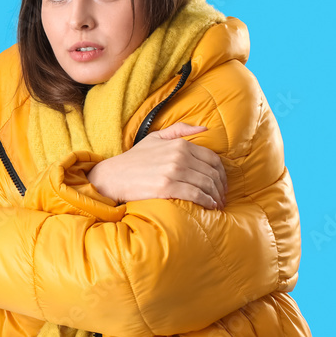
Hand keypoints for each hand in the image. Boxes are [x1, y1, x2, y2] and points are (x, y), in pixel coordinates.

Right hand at [86, 122, 227, 209]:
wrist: (113, 176)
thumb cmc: (134, 159)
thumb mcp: (155, 137)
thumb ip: (180, 130)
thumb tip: (205, 129)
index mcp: (180, 144)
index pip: (212, 159)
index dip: (222, 174)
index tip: (222, 185)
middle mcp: (179, 156)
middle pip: (212, 173)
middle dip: (221, 188)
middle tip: (222, 198)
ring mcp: (173, 172)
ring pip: (206, 185)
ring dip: (216, 197)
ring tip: (217, 205)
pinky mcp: (167, 187)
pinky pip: (195, 195)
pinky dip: (206, 202)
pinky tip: (210, 207)